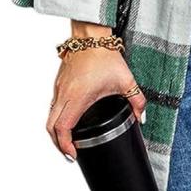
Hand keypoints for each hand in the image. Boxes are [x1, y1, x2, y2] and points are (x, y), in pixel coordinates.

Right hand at [46, 47, 146, 161]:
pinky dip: (57, 118)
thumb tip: (140, 118)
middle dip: (58, 144)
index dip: (65, 145)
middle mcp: (64, 94)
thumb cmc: (105, 56)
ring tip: (69, 142)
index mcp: (78, 97)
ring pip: (50, 116)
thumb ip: (137, 101)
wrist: (91, 36)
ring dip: (56, 132)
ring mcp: (59, 89)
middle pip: (50, 127)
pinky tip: (69, 122)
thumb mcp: (126, 81)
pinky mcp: (59, 84)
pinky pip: (53, 106)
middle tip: (71, 154)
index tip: (74, 155)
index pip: (63, 128)